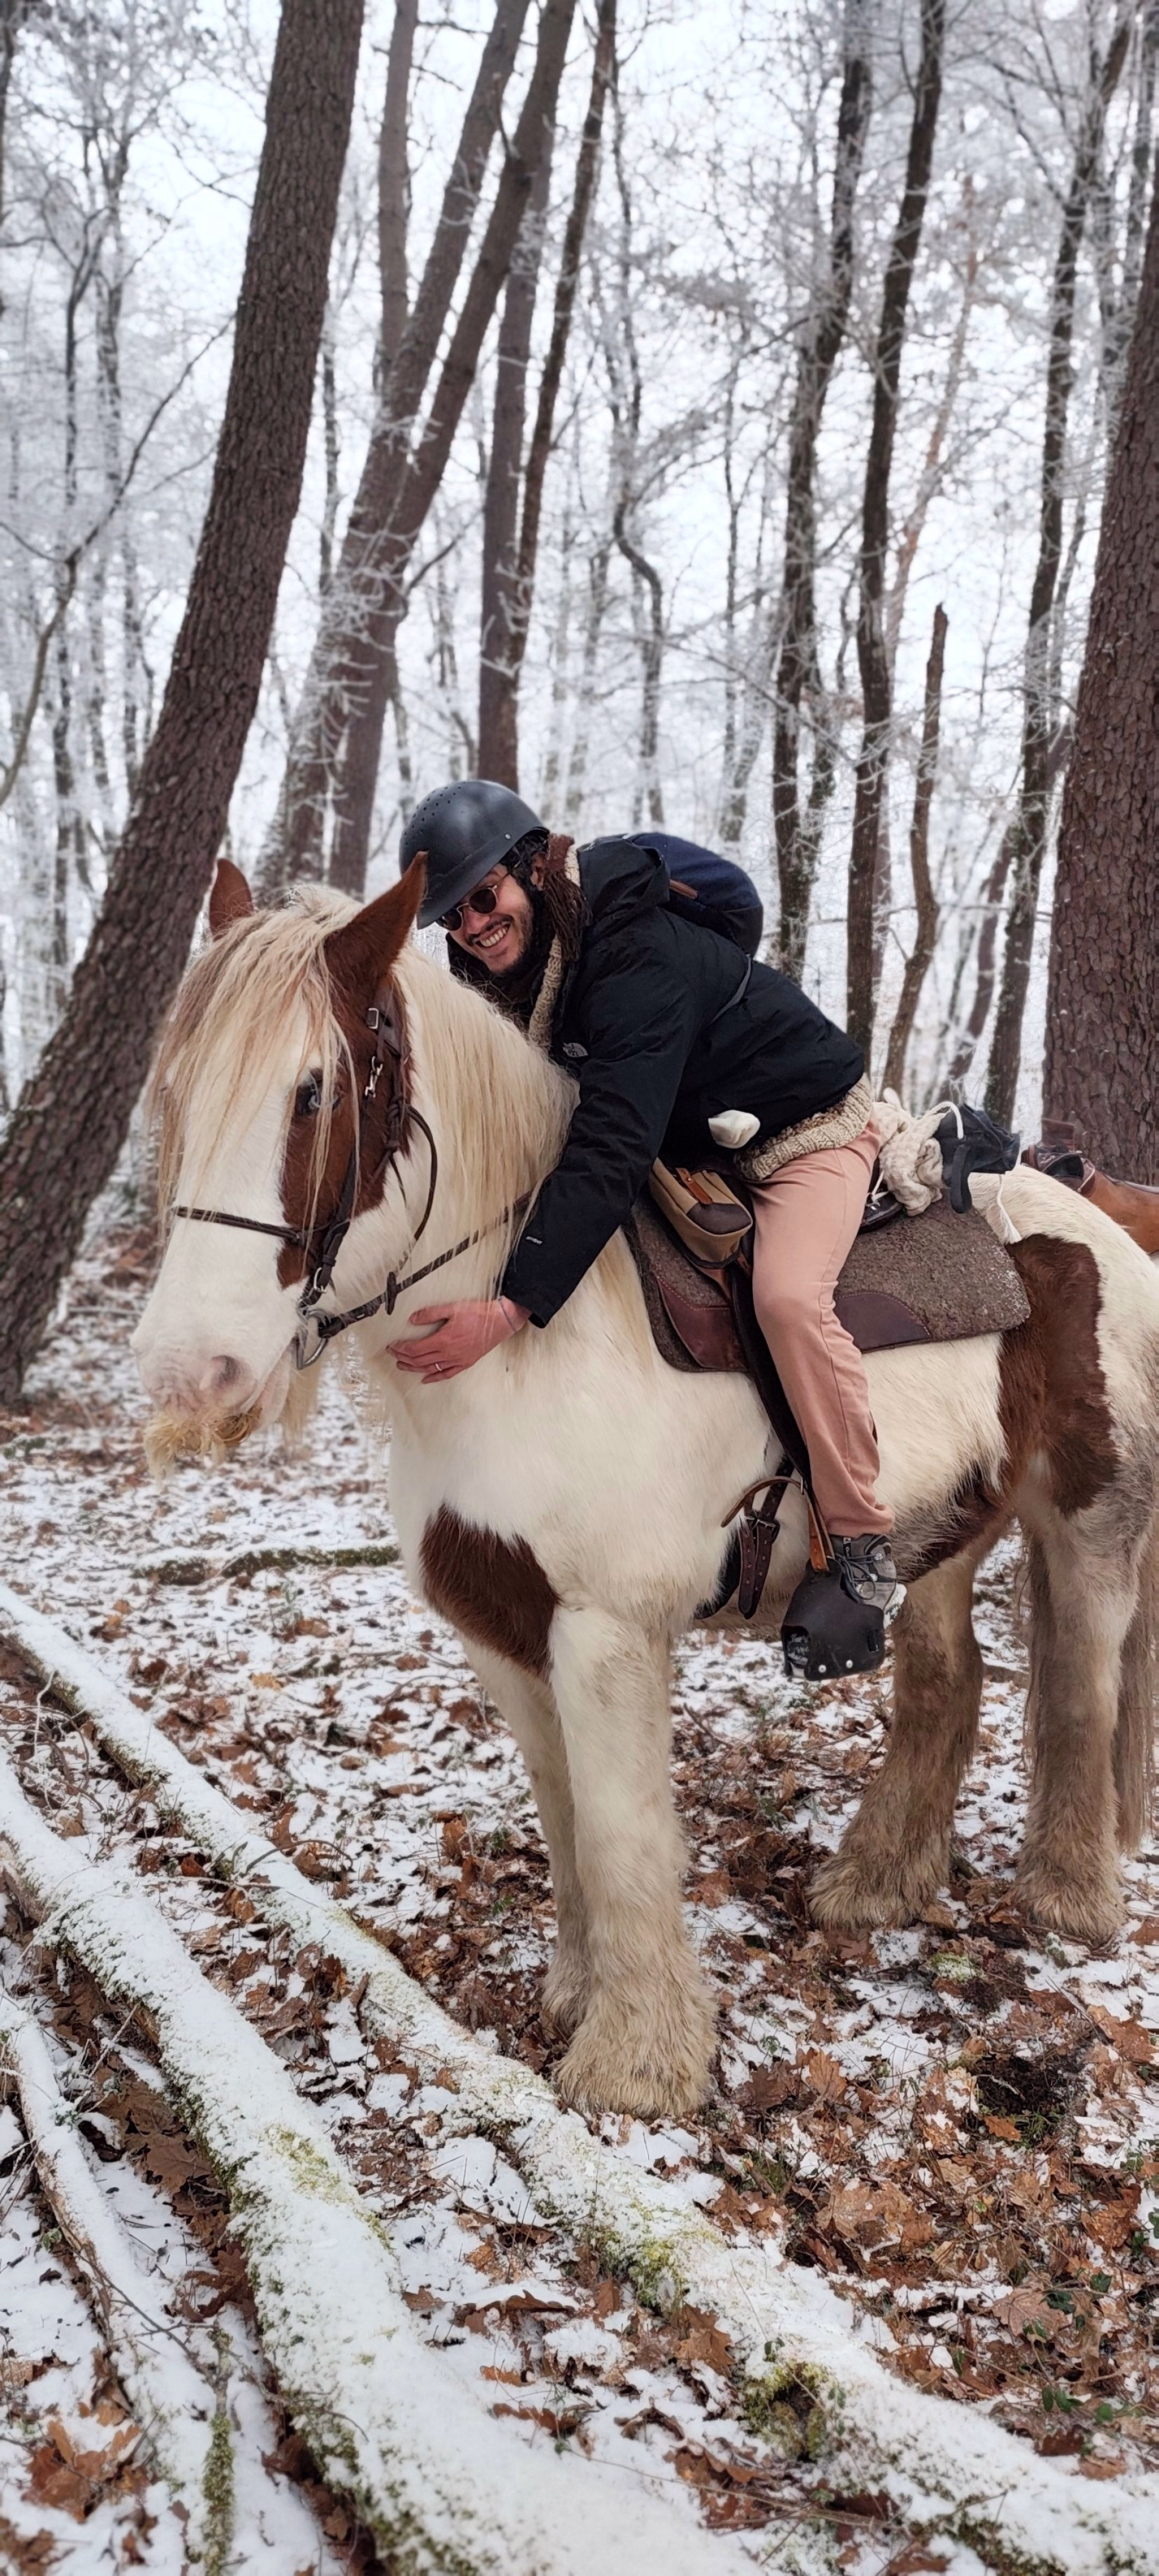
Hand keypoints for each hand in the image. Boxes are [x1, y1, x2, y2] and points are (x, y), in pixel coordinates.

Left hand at [393, 1297, 528, 1382]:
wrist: (500, 1322)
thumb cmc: (478, 1314)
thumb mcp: (452, 1308)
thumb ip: (431, 1314)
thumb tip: (413, 1318)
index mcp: (443, 1340)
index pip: (415, 1349)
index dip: (401, 1348)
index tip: (392, 1346)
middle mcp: (448, 1353)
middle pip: (419, 1360)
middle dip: (403, 1358)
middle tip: (393, 1354)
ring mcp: (457, 1360)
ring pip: (430, 1369)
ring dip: (414, 1368)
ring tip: (402, 1366)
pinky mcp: (465, 1363)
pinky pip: (447, 1374)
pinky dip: (434, 1378)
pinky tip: (426, 1379)